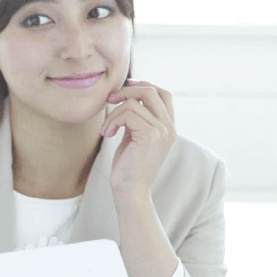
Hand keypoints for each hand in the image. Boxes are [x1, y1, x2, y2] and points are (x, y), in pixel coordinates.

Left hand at [100, 79, 175, 202]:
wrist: (130, 192)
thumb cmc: (129, 166)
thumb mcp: (135, 137)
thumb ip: (137, 118)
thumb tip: (126, 95)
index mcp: (168, 128)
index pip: (164, 94)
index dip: (145, 85)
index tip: (126, 86)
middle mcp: (169, 128)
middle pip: (151, 91)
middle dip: (127, 90)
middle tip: (110, 98)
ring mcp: (162, 131)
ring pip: (135, 103)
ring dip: (114, 113)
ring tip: (107, 129)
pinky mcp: (150, 135)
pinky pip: (128, 113)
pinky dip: (113, 120)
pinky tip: (108, 134)